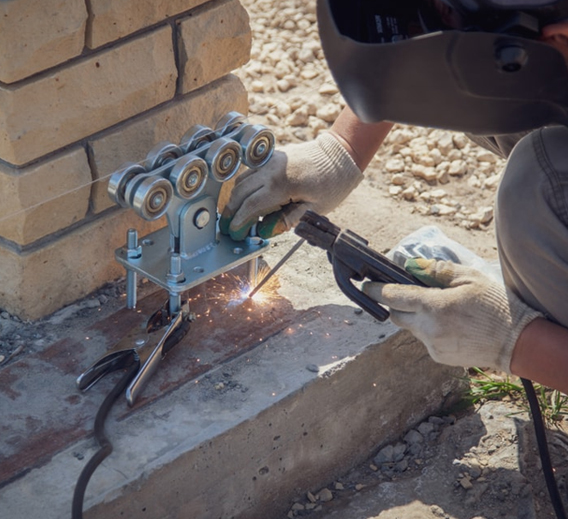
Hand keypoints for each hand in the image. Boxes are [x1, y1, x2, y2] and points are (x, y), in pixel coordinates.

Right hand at [219, 133, 361, 239]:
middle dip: (232, 210)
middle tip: (230, 225)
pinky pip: (252, 171)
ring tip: (236, 213)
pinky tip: (248, 197)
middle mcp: (270, 170)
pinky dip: (245, 185)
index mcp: (280, 185)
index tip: (234, 231)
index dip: (239, 220)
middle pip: (240, 191)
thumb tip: (265, 230)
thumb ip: (288, 219)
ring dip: (236, 197)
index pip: (250, 205)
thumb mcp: (314, 209)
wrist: (340, 155)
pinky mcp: (273, 156)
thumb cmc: (332, 184)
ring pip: (242, 179)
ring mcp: (270, 160)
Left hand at [362, 258, 542, 372]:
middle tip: (409, 295)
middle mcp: (428, 328)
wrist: (517, 342)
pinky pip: (424, 340)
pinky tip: (450, 326)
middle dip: (396, 304)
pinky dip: (429, 331)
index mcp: (433, 306)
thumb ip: (437, 271)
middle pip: (395, 315)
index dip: (376, 290)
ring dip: (416, 318)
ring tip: (441, 310)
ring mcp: (432, 345)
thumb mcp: (469, 278)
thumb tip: (412, 265)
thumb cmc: (495, 305)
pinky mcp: (438, 357)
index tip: (366, 285)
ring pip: (410, 328)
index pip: (393, 297)